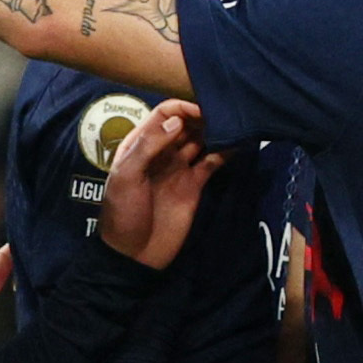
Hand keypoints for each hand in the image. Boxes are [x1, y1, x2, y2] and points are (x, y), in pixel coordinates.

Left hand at [97, 98, 219, 266]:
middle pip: (185, 124)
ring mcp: (179, 168)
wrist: (133, 255)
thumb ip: (149, 146)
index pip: (163, 114)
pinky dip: (225, 152)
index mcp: (140, 145)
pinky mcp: (195, 185)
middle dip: (202, 115)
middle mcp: (162, 152)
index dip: (182, 107)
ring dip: (216, 131)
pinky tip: (239, 143)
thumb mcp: (126, 177)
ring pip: (201, 140)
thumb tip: (177, 120)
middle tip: (225, 112)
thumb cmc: (124, 214)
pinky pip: (212, 162)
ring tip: (235, 123)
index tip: (203, 109)